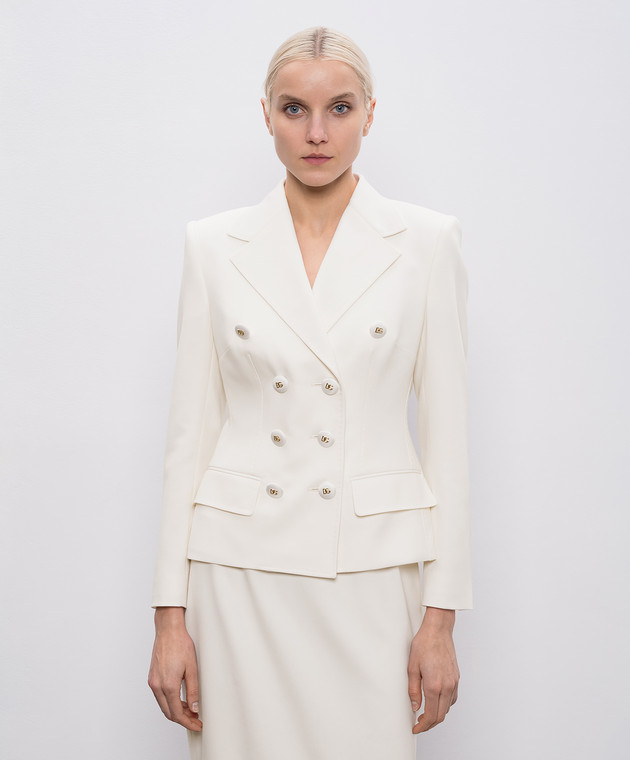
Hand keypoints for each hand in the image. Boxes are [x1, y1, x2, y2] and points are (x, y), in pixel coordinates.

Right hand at [148, 607, 202, 731]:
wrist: (168, 630)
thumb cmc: (180, 644)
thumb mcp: (192, 668)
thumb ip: (193, 690)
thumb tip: (194, 708)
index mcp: (168, 685)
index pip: (177, 714)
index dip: (188, 722)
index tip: (197, 725)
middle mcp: (157, 686)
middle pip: (169, 713)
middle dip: (183, 719)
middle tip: (196, 720)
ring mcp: (153, 682)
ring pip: (164, 705)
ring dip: (176, 711)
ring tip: (190, 711)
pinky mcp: (152, 677)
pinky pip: (160, 696)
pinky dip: (170, 702)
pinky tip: (180, 700)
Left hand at [408, 607, 458, 732]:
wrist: (438, 629)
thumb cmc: (424, 644)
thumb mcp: (412, 667)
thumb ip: (413, 689)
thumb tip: (415, 706)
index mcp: (434, 685)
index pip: (430, 715)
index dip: (423, 726)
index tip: (415, 728)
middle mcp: (447, 686)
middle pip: (441, 716)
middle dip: (429, 724)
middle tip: (419, 724)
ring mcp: (454, 682)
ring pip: (447, 708)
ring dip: (437, 715)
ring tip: (425, 713)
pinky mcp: (456, 677)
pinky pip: (453, 698)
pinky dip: (445, 705)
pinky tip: (436, 701)